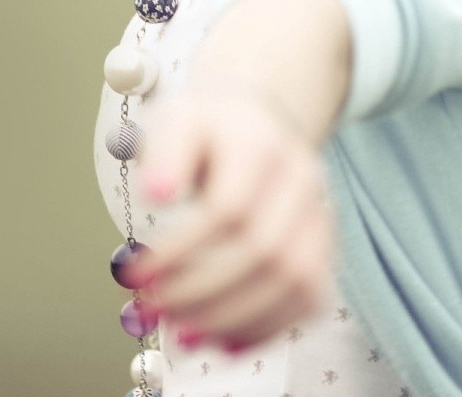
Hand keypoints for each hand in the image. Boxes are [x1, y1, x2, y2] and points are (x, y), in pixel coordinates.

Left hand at [125, 72, 336, 352]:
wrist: (256, 121)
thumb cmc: (207, 129)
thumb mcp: (176, 121)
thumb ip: (163, 152)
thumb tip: (157, 193)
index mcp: (262, 144)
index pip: (229, 208)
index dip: (182, 250)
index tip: (136, 274)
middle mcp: (302, 179)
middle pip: (266, 250)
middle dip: (202, 292)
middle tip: (152, 307)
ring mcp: (320, 215)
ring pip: (296, 282)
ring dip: (233, 318)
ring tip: (180, 332)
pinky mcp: (324, 247)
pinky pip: (309, 299)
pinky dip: (266, 328)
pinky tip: (220, 340)